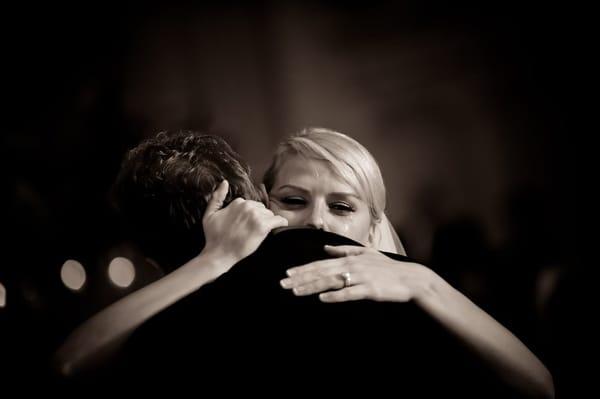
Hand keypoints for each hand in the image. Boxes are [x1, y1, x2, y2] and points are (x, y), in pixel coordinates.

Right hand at [202, 180, 287, 268]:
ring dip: (267, 222)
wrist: (219, 254)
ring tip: (258, 232)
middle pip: (262, 209)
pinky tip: (280, 226)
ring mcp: (256, 216)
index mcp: (238, 202)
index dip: (249, 215)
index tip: (245, 224)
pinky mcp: (263, 227)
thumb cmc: (214, 236)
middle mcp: (248, 206)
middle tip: (251, 230)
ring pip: (270, 215)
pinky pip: (279, 220)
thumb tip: (224, 182)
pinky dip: (281, 223)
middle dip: (259, 217)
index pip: (251, 204)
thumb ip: (217, 197)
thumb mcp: (209, 214)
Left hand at [280, 245, 435, 302]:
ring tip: (296, 292)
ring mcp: (360, 277)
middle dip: (300, 278)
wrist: (410, 278)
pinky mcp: (369, 290)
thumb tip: (325, 248)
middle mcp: (352, 266)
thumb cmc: (387, 268)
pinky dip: (335, 295)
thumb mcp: (366, 253)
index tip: (287, 274)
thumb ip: (344, 250)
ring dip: (312, 287)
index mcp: (349, 259)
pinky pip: (349, 293)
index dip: (303, 269)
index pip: (320, 264)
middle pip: (321, 272)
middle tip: (283, 284)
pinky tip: (322, 299)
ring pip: (331, 282)